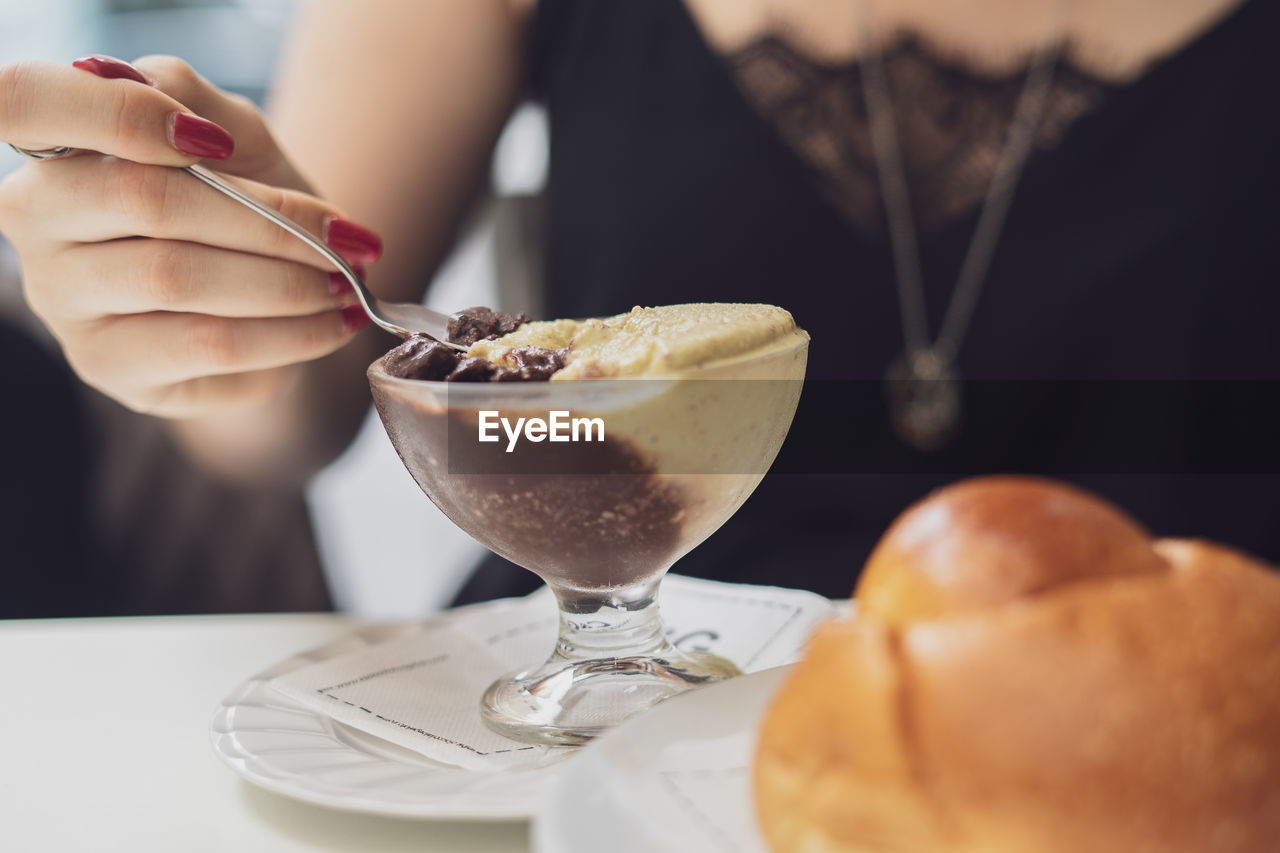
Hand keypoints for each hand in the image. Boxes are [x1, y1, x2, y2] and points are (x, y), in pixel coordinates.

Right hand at [0, 55, 383, 417]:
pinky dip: (288, 334)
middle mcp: (35, 218)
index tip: (214, 142)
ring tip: (344, 284)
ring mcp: (63, 299)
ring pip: (179, 279)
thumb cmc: (243, 199)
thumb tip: (187, 117)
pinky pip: (209, 346)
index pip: (27, 100)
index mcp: (52, 141)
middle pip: (145, 199)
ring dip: (285, 283)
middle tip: (340, 239)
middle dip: (266, 220)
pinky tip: (330, 325)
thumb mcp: (232, 134)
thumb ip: (198, 102)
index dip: (121, 114)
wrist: (271, 290)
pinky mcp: (109, 364)